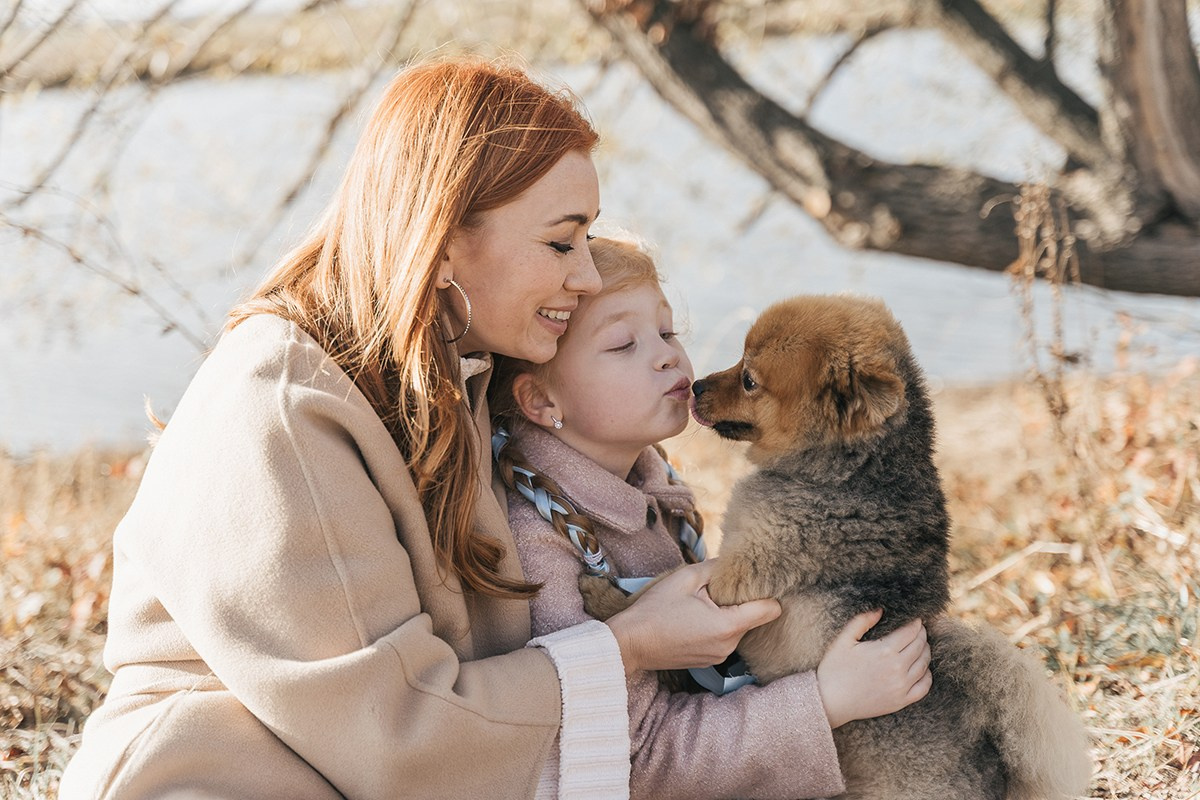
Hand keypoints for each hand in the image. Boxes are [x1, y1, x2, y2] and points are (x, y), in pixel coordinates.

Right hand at [605, 559, 780, 677]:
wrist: (630, 643)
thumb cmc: (656, 610)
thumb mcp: (686, 578)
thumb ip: (717, 567)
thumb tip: (736, 561)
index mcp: (728, 625)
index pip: (771, 610)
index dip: (768, 592)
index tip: (756, 581)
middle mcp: (729, 646)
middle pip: (754, 618)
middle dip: (741, 602)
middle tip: (717, 589)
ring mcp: (719, 656)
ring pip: (738, 628)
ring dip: (727, 614)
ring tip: (701, 604)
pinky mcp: (709, 661)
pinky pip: (724, 639)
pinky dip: (717, 627)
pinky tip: (695, 618)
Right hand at [816, 609, 931, 728]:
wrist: (830, 701)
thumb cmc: (834, 669)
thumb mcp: (843, 640)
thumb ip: (862, 621)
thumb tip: (880, 610)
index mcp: (884, 651)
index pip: (910, 631)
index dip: (916, 623)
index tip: (916, 619)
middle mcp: (897, 668)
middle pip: (920, 646)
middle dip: (921, 634)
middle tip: (919, 629)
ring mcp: (901, 686)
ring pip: (924, 664)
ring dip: (925, 651)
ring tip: (921, 645)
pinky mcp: (901, 701)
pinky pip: (924, 687)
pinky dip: (927, 675)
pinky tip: (922, 669)